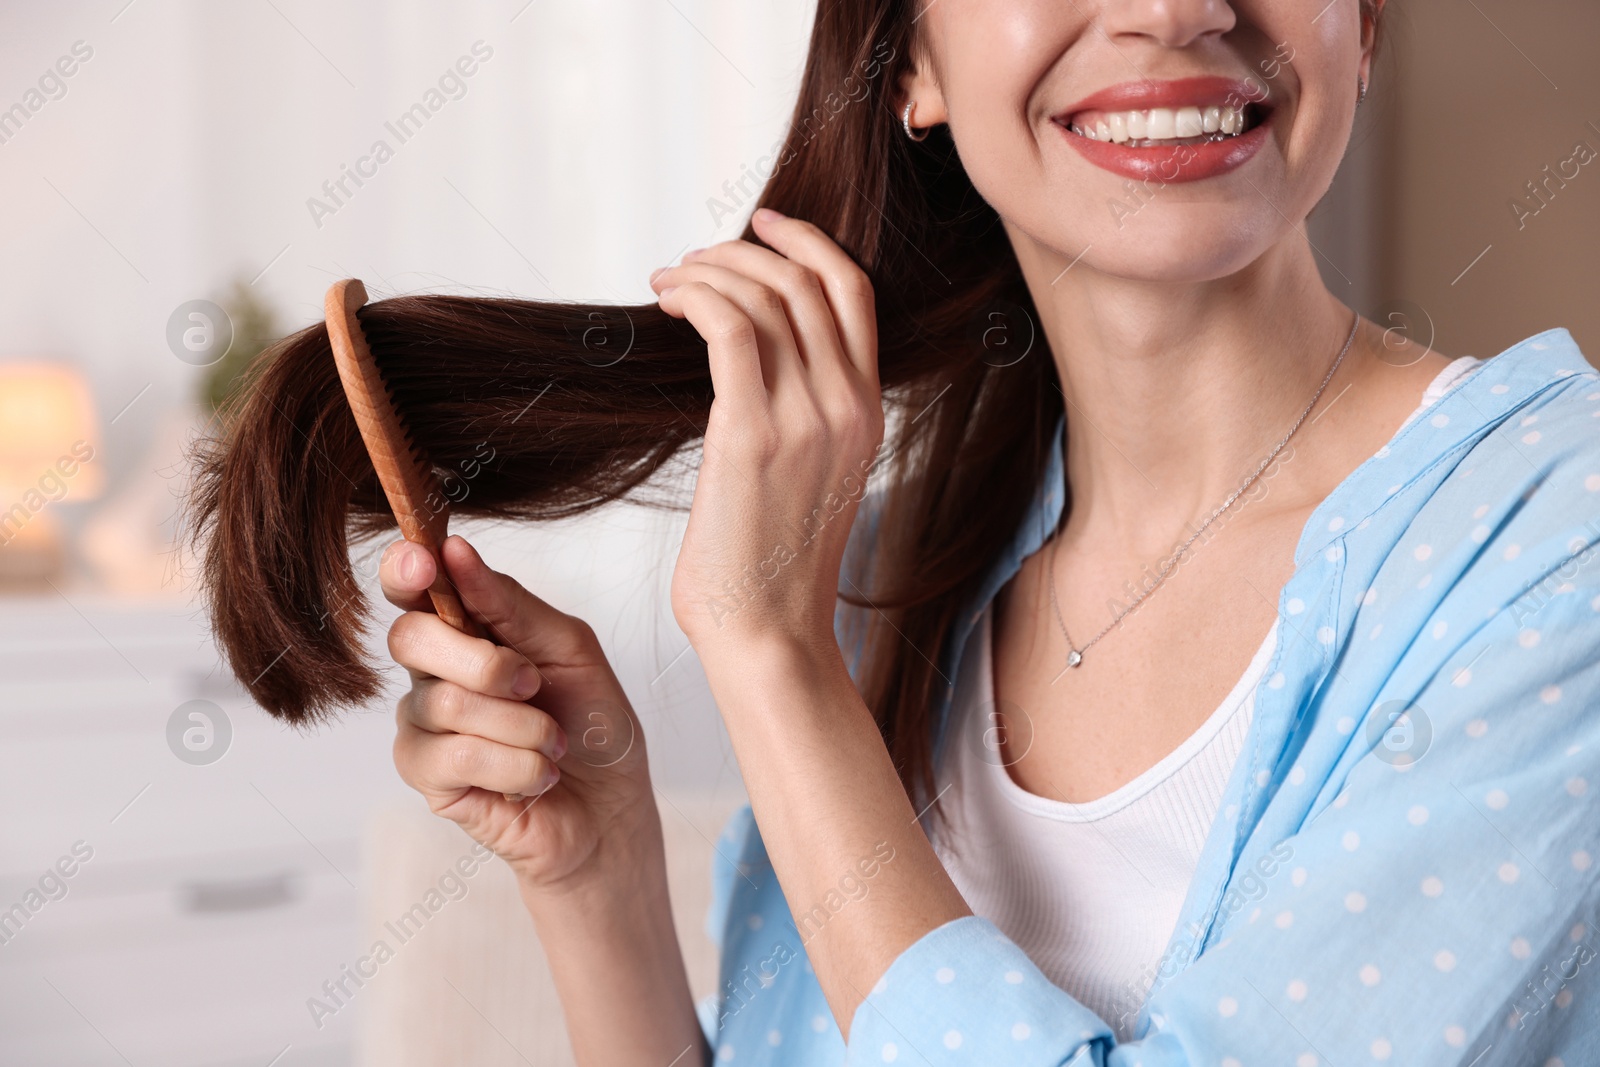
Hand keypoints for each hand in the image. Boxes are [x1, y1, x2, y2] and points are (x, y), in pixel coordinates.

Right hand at [381, 535, 655, 891]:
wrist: (612, 809)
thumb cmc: (593, 725)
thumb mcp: (569, 649)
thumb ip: (512, 603)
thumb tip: (456, 552)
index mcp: (465, 629)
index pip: (410, 587)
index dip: (405, 569)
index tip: (427, 560)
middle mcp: (432, 672)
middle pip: (410, 638)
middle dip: (483, 661)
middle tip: (532, 684)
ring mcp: (423, 726)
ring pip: (444, 703)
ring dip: (521, 725)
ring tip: (552, 743)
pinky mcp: (428, 778)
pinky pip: (457, 756)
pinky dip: (516, 765)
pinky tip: (537, 776)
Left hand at [649, 208, 884, 658]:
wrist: (767, 635)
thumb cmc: (770, 567)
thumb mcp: (810, 477)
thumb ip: (800, 414)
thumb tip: (748, 359)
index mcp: (867, 412)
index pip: (852, 291)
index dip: (806, 242)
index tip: (758, 224)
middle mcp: (848, 406)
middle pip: (805, 279)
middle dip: (741, 250)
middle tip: (690, 261)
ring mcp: (807, 419)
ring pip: (765, 294)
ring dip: (707, 270)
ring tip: (668, 283)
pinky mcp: (753, 436)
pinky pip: (731, 328)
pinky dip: (696, 297)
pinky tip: (667, 304)